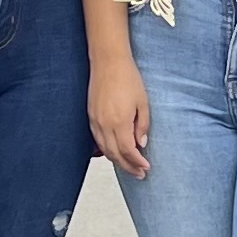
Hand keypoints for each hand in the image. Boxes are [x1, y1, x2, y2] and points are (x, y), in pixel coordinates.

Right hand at [90, 55, 151, 178]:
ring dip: (117, 161)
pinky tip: (115, 152)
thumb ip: (142, 125)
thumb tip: (141, 144)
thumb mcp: (143, 102)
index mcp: (119, 122)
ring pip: (105, 149)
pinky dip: (107, 150)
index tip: (146, 167)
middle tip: (139, 174)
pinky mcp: (90, 116)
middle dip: (128, 167)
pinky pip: (97, 140)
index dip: (137, 162)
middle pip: (115, 154)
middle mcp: (104, 124)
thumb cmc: (127, 78)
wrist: (108, 62)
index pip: (128, 151)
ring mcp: (95, 121)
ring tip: (129, 167)